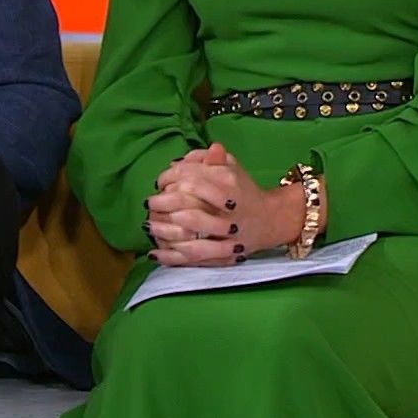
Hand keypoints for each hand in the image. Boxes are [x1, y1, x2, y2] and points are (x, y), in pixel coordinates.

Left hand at [145, 144, 305, 266]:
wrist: (269, 219)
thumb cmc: (244, 191)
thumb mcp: (231, 167)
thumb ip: (205, 160)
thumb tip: (174, 163)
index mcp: (229, 183)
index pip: (192, 177)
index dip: (170, 178)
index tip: (159, 182)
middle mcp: (229, 208)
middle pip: (188, 204)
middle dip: (163, 203)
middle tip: (150, 203)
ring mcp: (227, 233)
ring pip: (190, 231)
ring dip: (164, 229)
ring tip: (149, 225)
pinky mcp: (224, 254)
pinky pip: (193, 256)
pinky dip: (171, 257)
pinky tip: (154, 254)